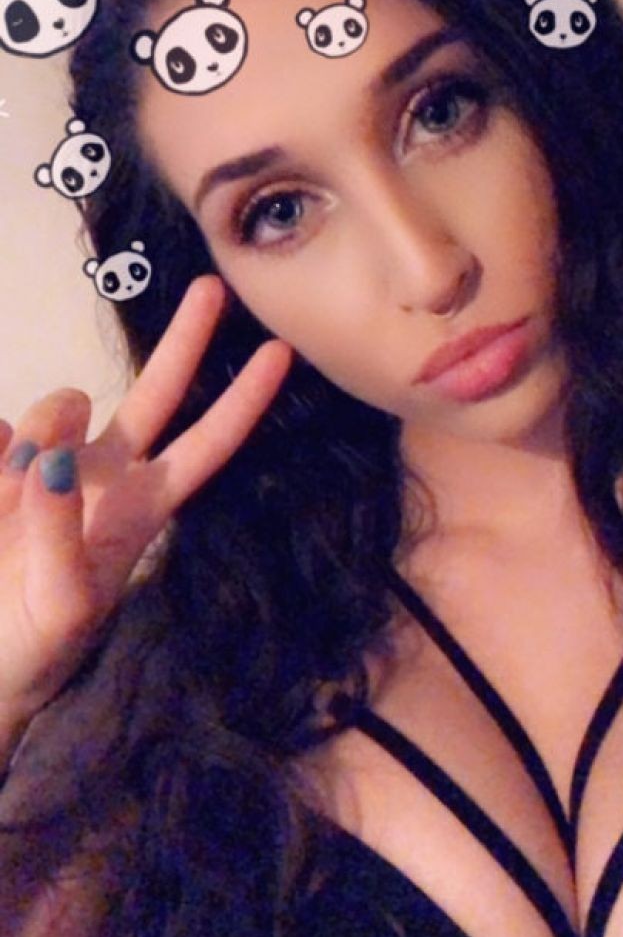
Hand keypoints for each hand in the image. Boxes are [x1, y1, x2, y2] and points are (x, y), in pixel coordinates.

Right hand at [0, 275, 292, 721]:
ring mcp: (48, 468)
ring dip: (40, 436)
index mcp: (138, 511)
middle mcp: (103, 477)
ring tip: (9, 504)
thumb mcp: (59, 606)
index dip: (241, 404)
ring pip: (57, 409)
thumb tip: (50, 458)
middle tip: (212, 287)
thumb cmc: (33, 648)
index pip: (203, 448)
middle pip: (155, 396)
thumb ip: (58, 532)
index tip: (282, 353)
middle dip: (185, 341)